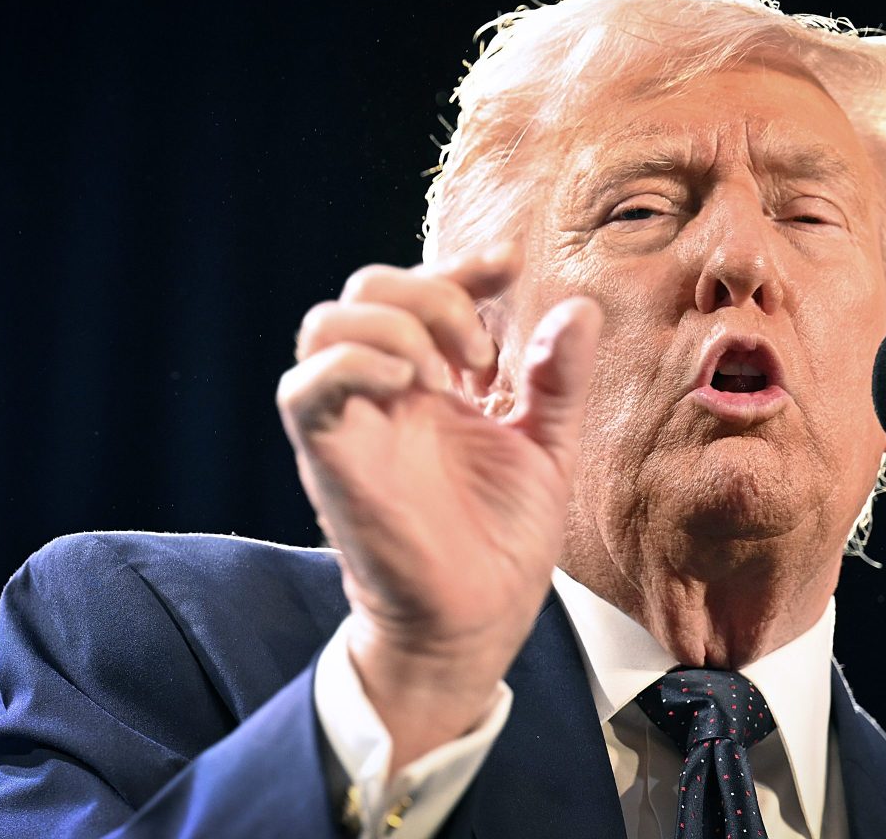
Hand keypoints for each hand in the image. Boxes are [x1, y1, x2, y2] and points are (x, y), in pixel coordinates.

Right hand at [276, 243, 601, 769]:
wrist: (477, 621)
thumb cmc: (502, 541)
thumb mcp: (545, 446)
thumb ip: (557, 379)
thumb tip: (580, 308)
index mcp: (431, 382)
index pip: (419, 288)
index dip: (460, 264)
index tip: (508, 267)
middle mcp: (385, 392)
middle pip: (368, 288)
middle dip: (432, 292)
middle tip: (481, 354)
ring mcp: (354, 421)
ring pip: (326, 322)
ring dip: (394, 324)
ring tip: (446, 375)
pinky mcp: (330, 457)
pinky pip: (304, 386)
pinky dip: (354, 363)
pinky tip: (414, 384)